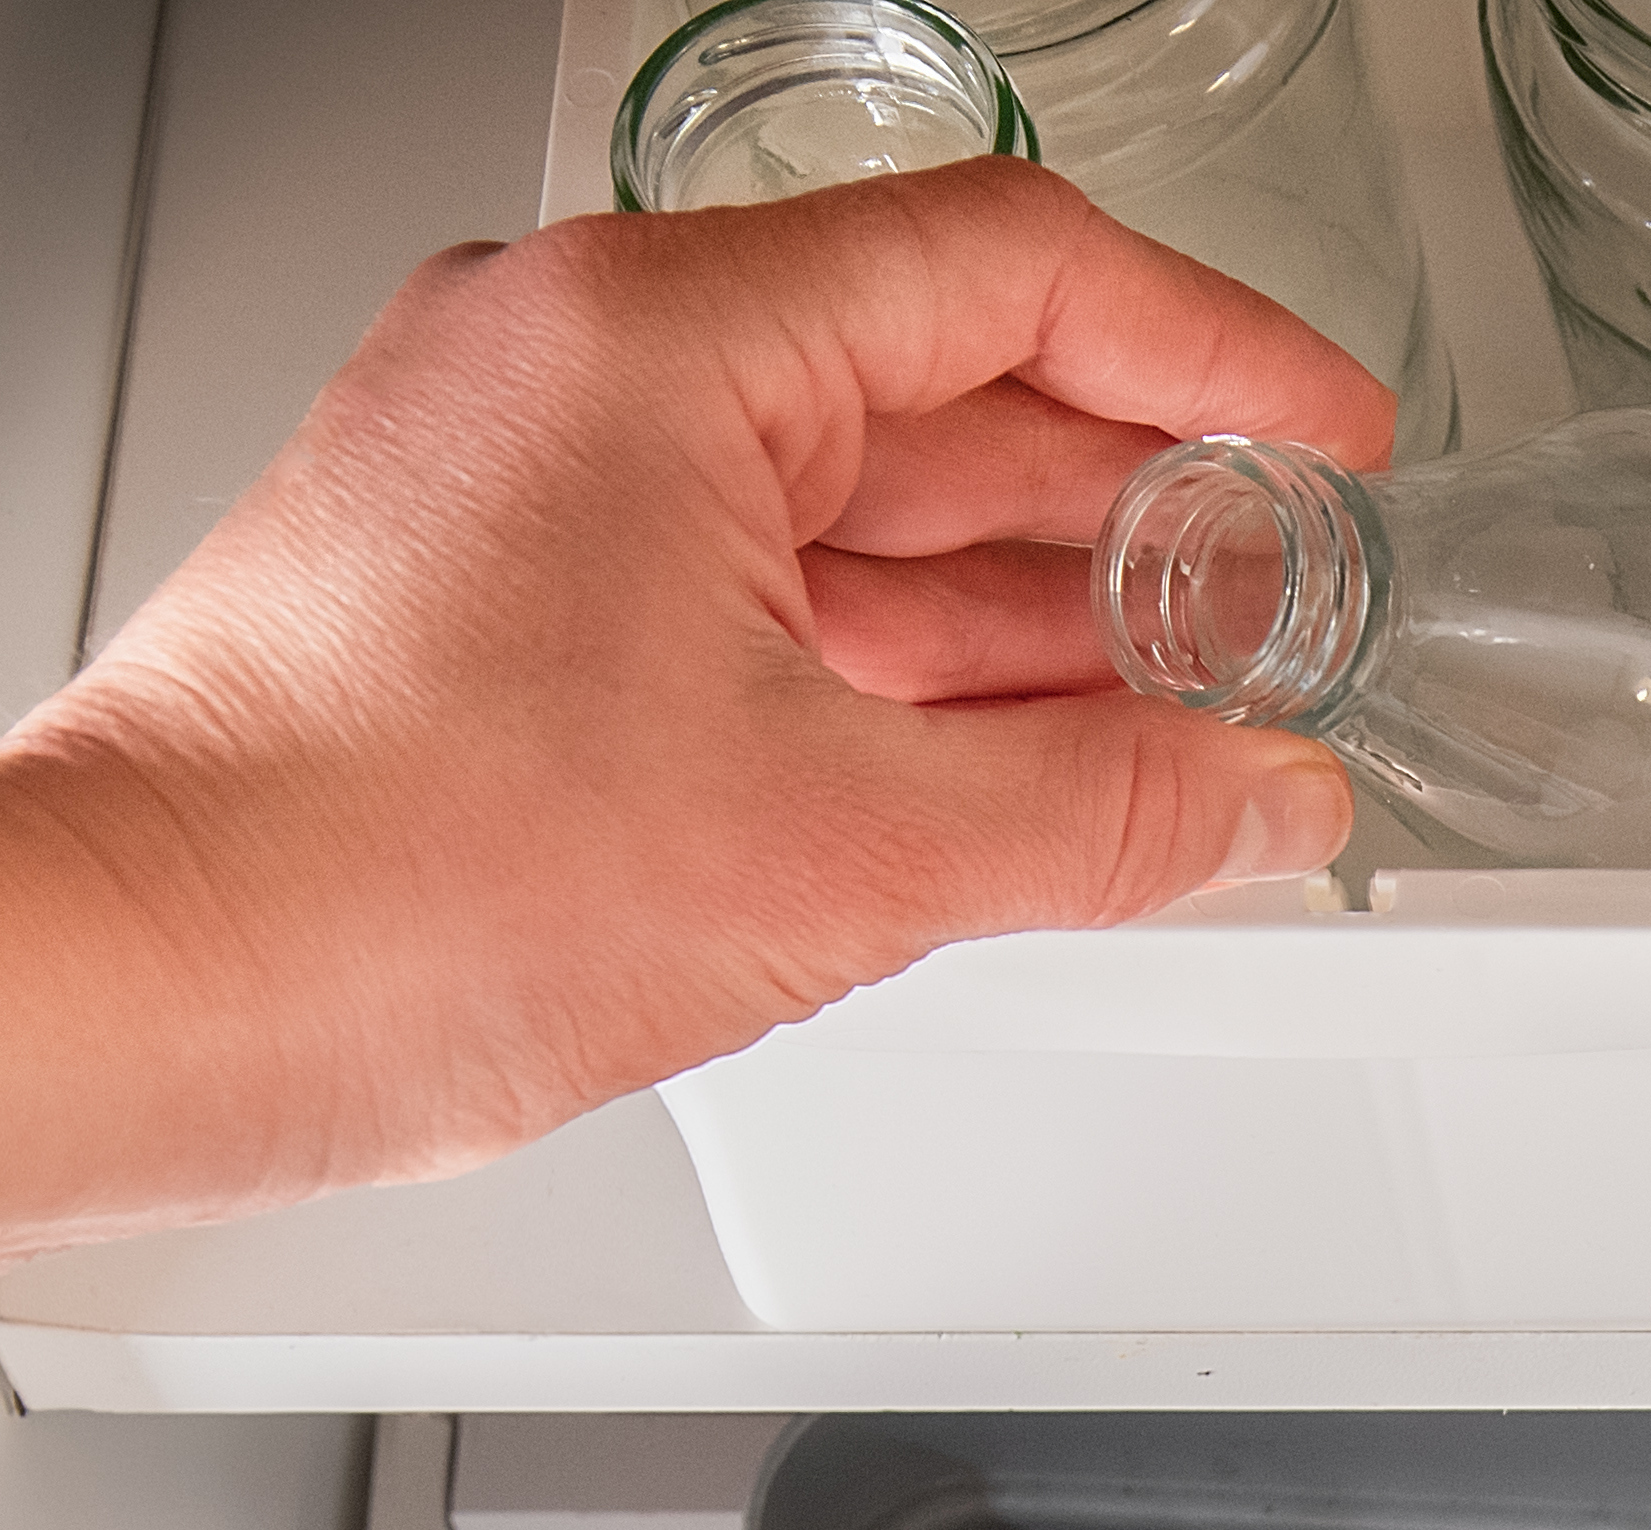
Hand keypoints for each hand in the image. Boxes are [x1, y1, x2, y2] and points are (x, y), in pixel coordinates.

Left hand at [0, 163, 1385, 1257]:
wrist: (171, 984)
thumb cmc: (391, 868)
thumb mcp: (839, 847)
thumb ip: (1098, 816)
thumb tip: (1259, 799)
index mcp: (661, 339)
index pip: (1008, 269)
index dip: (1206, 346)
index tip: (1325, 427)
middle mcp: (593, 374)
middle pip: (946, 389)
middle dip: (1143, 509)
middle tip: (1295, 611)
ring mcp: (554, 489)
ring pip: (868, 515)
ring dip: (1044, 615)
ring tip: (1202, 712)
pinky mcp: (533, 608)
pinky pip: (785, 606)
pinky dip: (925, 682)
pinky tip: (1039, 768)